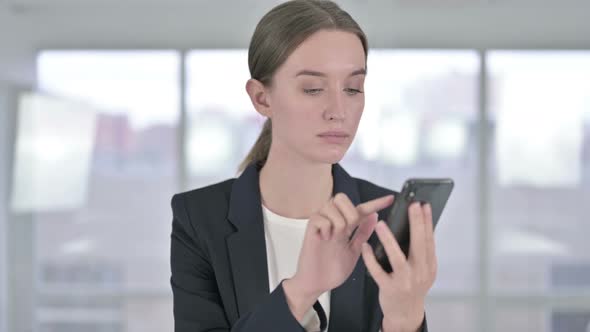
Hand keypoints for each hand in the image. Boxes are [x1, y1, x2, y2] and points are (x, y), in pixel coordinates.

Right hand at [284, 193, 393, 320]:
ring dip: (338, 222)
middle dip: (350, 212)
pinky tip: (324, 239)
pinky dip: (326, 228)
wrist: (317, 284)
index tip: (391, 199)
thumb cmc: (332, 269)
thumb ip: (363, 233)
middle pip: (342, 198)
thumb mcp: (354, 250)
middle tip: (348, 230)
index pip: (361, 209)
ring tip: (334, 238)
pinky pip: (321, 218)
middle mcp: (332, 221)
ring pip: (332, 206)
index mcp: (345, 226)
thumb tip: (375, 216)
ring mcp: (321, 223)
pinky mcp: (310, 228)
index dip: (376, 203)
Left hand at [361, 202, 436, 331]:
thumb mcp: (423, 269)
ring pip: (397, 258)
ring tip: (381, 223)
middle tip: (411, 205)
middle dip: (416, 224)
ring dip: (389, 240)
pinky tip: (365, 246)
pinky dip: (370, 259)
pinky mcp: (389, 288)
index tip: (424, 205)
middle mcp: (419, 273)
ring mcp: (405, 281)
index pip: (429, 240)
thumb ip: (421, 251)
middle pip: (418, 245)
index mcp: (429, 265)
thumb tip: (418, 224)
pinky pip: (378, 271)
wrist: (405, 314)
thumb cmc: (412, 286)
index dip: (427, 221)